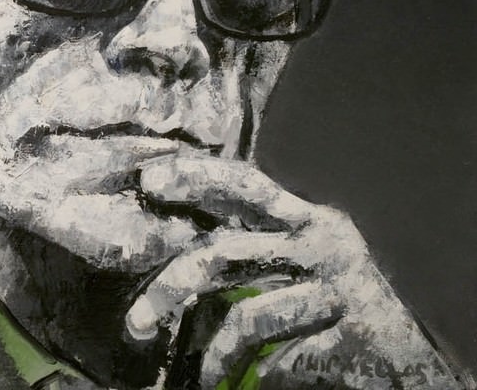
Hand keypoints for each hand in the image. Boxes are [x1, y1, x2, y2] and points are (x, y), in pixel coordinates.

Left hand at [125, 155, 463, 388]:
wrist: (411, 373)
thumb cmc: (339, 319)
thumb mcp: (299, 267)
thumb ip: (251, 248)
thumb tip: (173, 248)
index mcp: (308, 219)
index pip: (244, 184)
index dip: (195, 177)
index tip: (149, 178)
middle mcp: (324, 243)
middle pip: (226, 252)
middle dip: (171, 287)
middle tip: (135, 324)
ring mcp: (338, 288)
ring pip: (245, 317)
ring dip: (213, 357)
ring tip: (203, 378)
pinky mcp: (350, 334)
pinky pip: (277, 359)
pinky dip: (256, 378)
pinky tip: (256, 384)